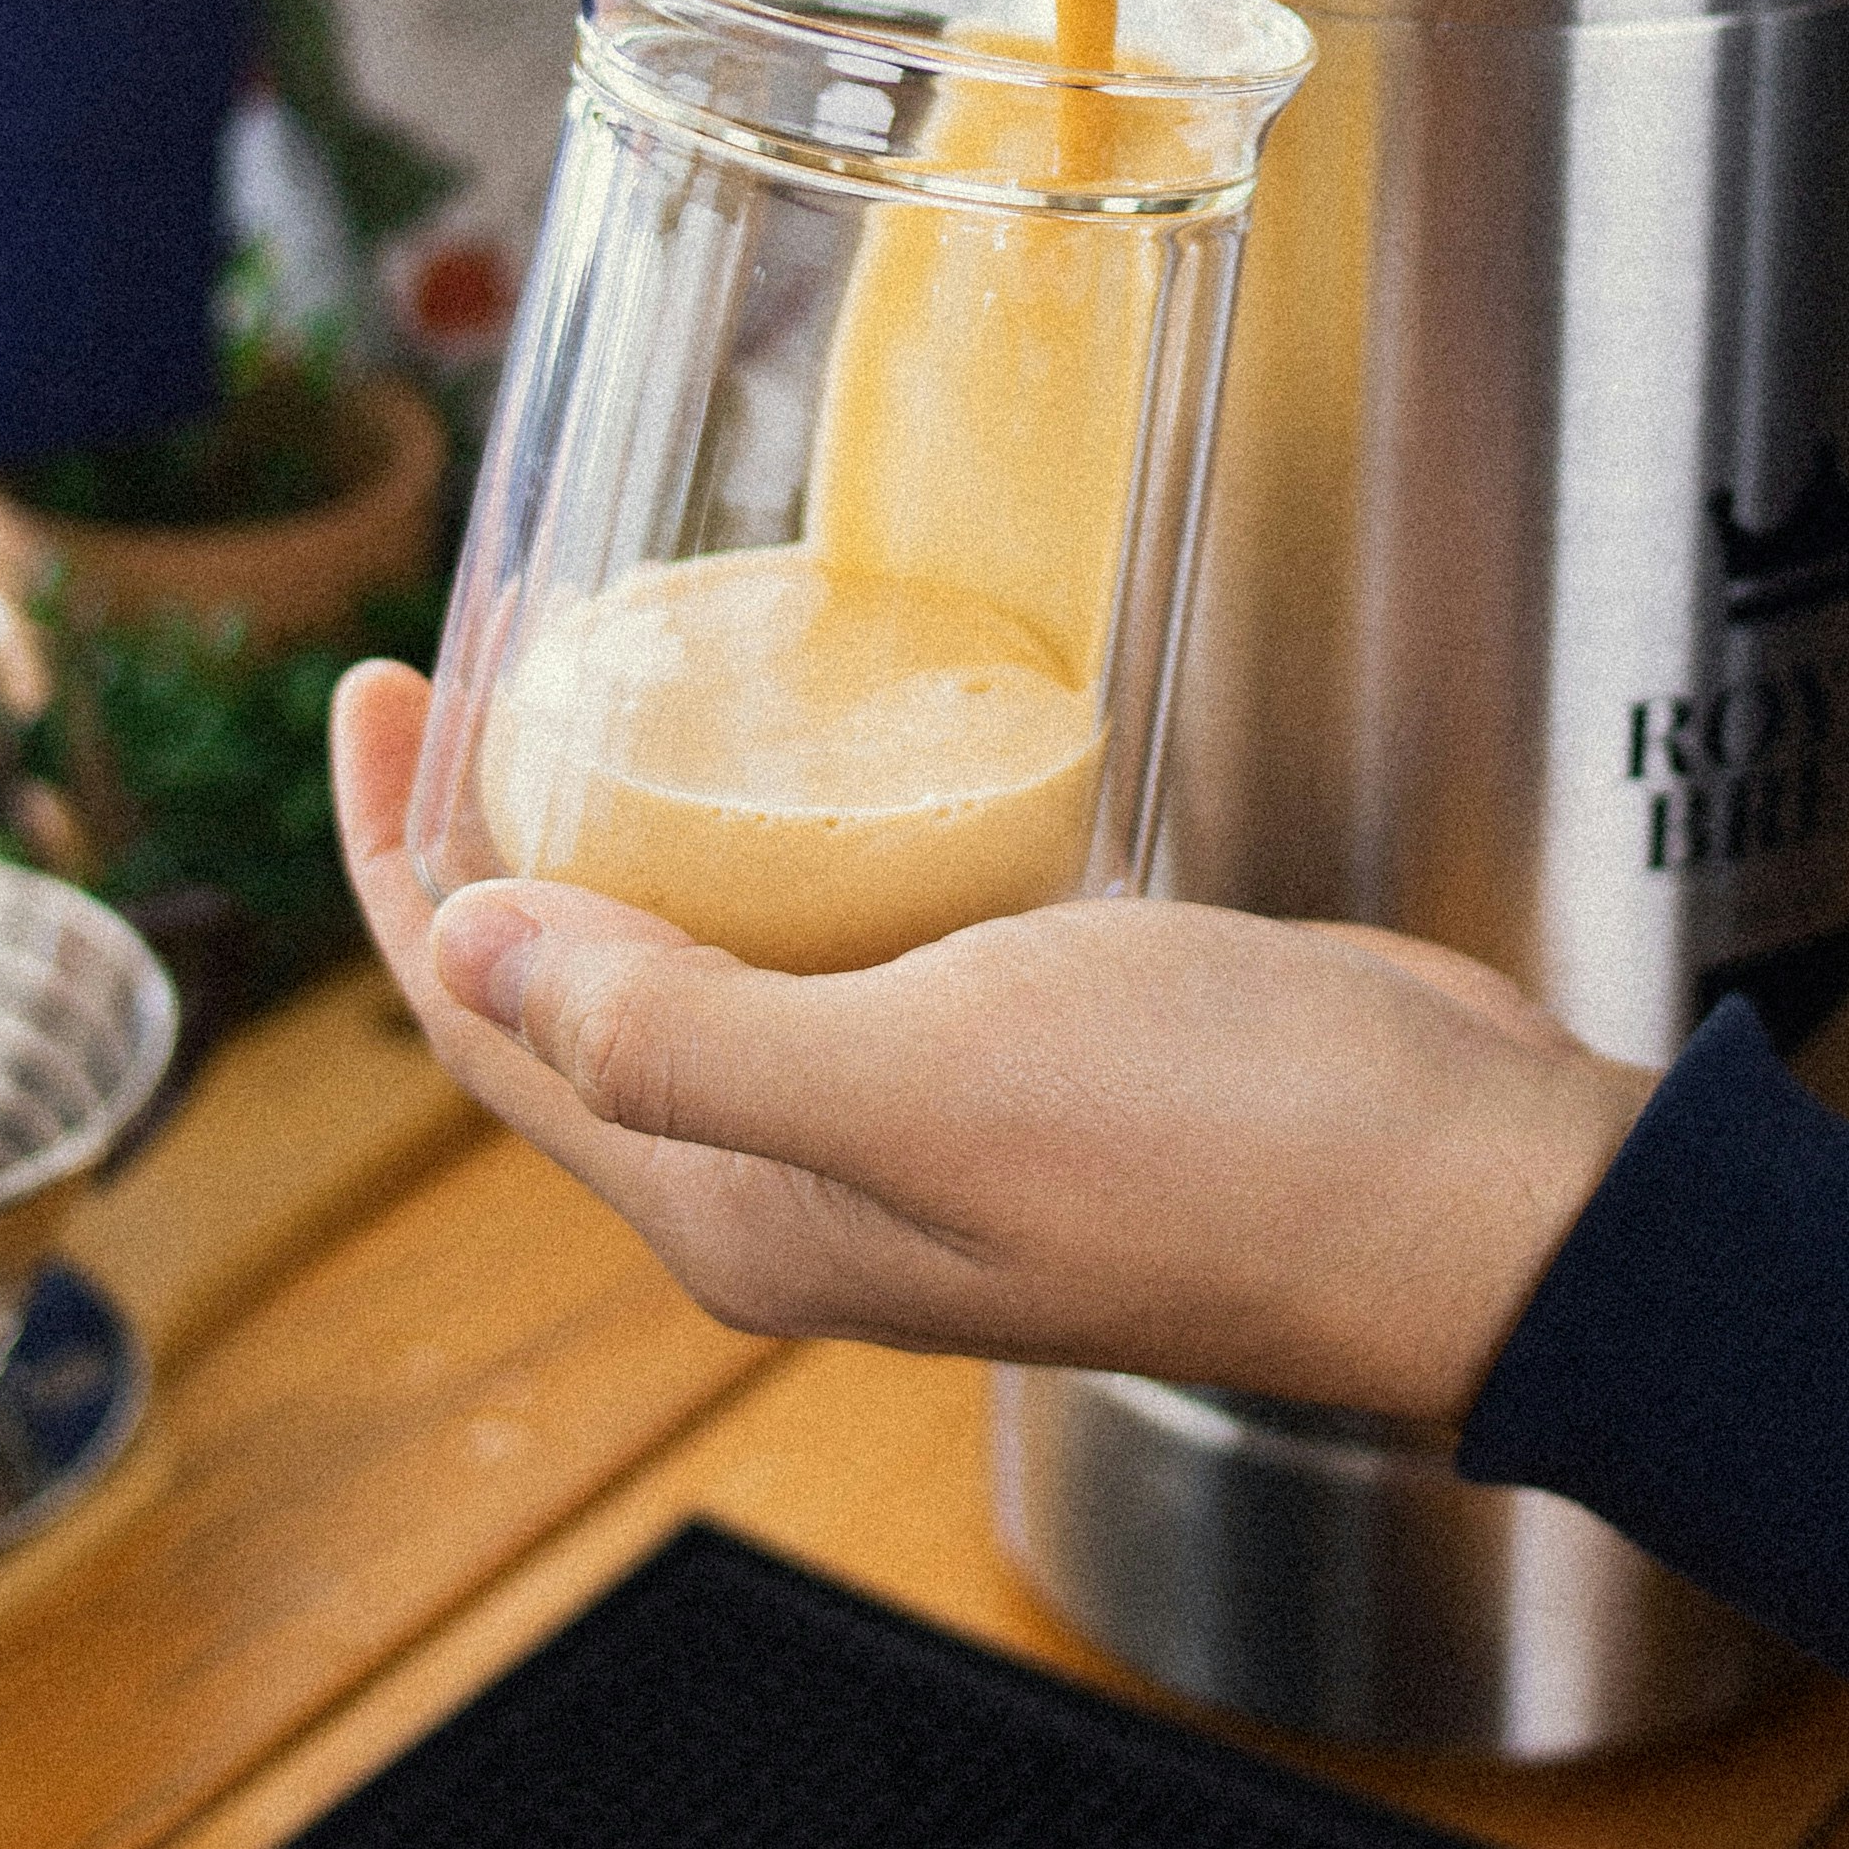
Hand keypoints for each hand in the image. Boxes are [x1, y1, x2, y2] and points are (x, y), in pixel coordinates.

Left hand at [332, 660, 1640, 1426]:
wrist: (1473, 1192)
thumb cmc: (1228, 1145)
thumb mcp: (927, 1078)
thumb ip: (686, 1036)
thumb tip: (460, 961)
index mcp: (742, 1211)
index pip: (491, 1033)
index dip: (399, 866)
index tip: (375, 686)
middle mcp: (800, 1179)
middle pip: (575, 988)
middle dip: (497, 824)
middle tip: (480, 637)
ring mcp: (910, 1118)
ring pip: (708, 948)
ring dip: (635, 815)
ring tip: (614, 656)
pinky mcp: (1013, 1045)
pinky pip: (838, 927)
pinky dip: (786, 824)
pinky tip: (810, 728)